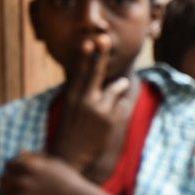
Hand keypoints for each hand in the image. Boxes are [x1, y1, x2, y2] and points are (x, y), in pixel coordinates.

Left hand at [0, 152, 89, 194]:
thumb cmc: (68, 179)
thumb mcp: (54, 163)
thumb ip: (36, 157)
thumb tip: (20, 152)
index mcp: (29, 166)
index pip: (8, 164)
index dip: (13, 168)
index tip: (19, 173)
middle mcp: (22, 180)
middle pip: (2, 180)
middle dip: (8, 182)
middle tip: (18, 186)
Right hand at [50, 35, 131, 173]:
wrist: (71, 157)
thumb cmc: (71, 130)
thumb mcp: (71, 108)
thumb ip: (82, 91)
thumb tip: (96, 75)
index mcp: (72, 96)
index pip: (79, 71)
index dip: (84, 56)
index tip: (89, 41)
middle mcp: (85, 100)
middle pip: (96, 72)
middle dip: (101, 55)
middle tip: (103, 38)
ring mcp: (99, 109)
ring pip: (116, 88)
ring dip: (118, 88)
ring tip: (110, 98)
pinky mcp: (112, 119)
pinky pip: (123, 103)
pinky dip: (121, 106)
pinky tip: (111, 118)